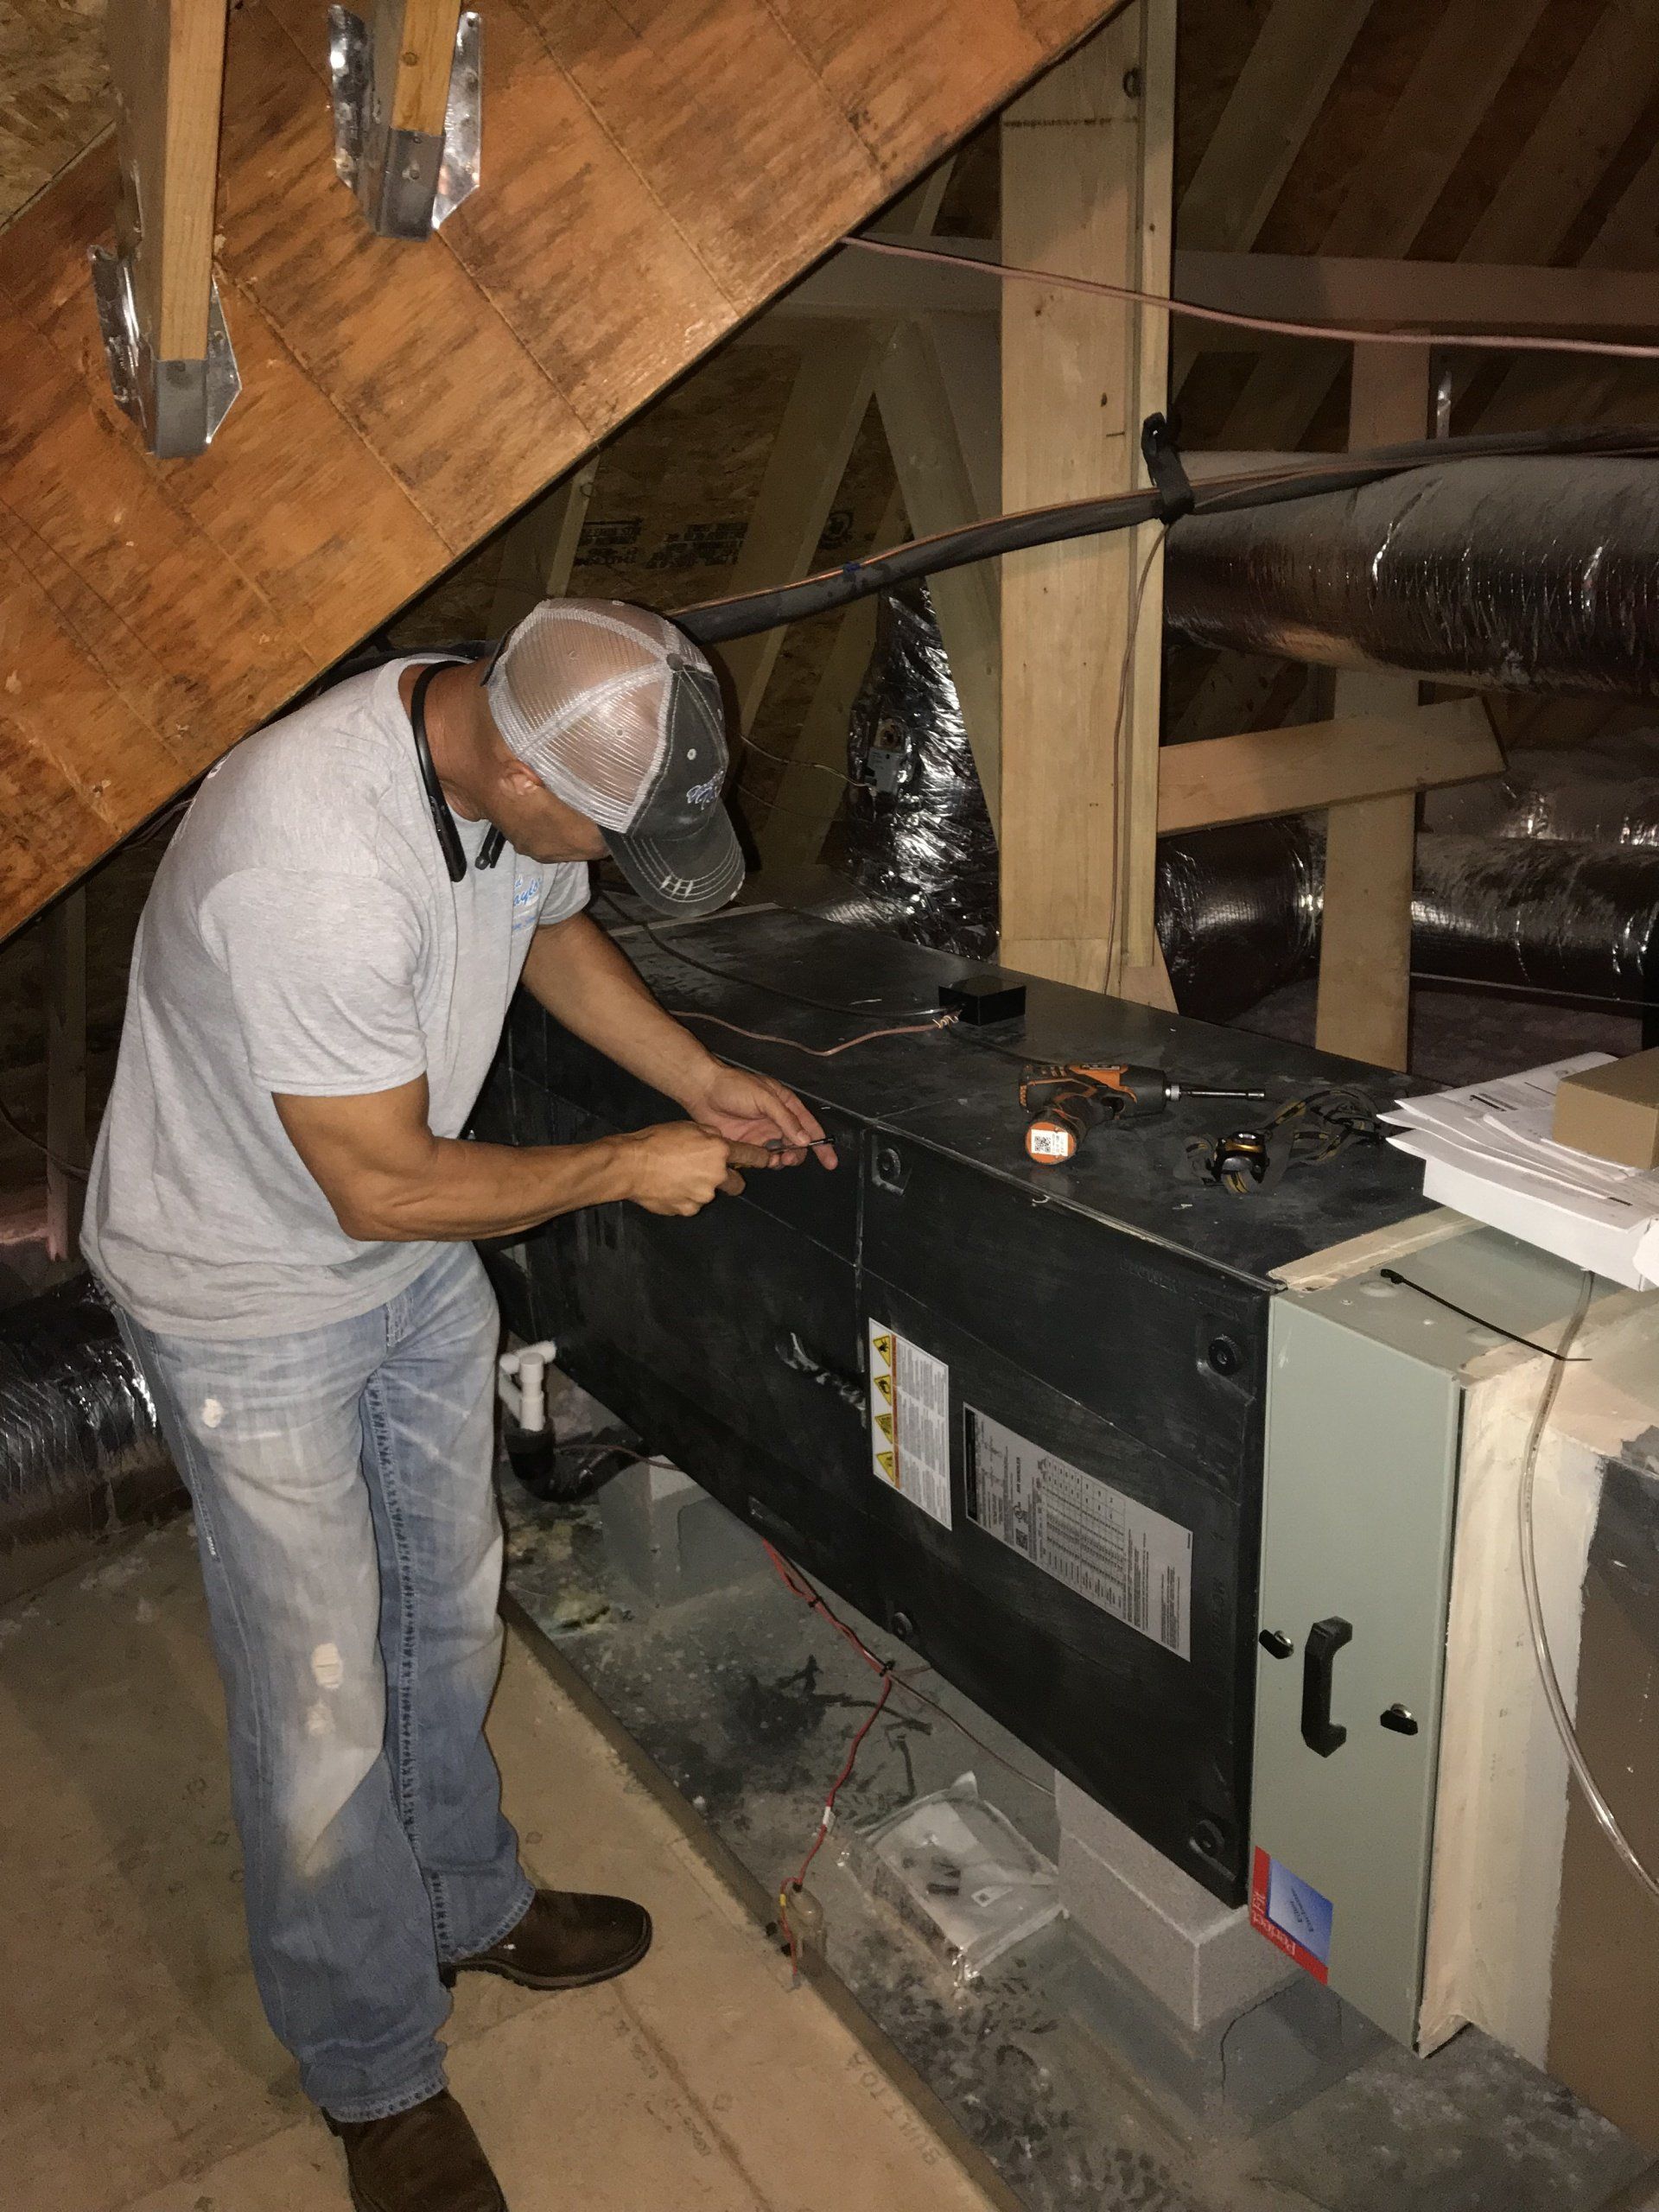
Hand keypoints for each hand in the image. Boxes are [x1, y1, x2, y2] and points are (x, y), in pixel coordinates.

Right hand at [612, 1123, 770, 1215]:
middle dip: (727, 1179)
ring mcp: (703, 1196)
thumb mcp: (689, 1126)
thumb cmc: (657, 1141)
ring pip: (711, 1194)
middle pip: (736, 1184)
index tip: (769, 1160)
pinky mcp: (689, 1210)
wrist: (630, 1165)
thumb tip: (719, 1140)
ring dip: (701, 1187)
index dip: (761, 1158)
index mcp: (719, 1151)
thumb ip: (711, 1135)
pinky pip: (692, 1204)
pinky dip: (685, 1198)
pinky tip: (670, 1187)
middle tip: (706, 1171)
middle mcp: (717, 1175)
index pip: (752, 1156)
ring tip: (678, 1176)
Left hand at [682, 1064, 837, 1168]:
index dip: (822, 1144)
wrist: (702, 1091)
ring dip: (783, 1160)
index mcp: (786, 1105)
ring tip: (776, 1160)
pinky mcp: (748, 1144)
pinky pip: (763, 1158)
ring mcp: (763, 1134)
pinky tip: (763, 1161)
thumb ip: (785, 1119)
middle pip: (798, 1144)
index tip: (830, 1162)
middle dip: (798, 1154)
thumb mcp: (764, 1098)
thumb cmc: (735, 1087)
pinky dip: (767, 1163)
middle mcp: (777, 1121)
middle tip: (789, 1158)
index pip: (810, 1126)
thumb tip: (805, 1140)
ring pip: (781, 1153)